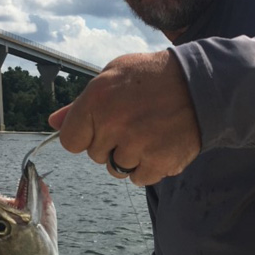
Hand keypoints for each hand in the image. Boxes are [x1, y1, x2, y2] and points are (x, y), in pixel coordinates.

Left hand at [48, 50, 200, 185]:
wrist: (201, 84)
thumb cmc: (152, 76)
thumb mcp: (113, 76)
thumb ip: (81, 104)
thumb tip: (54, 122)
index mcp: (96, 101)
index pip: (70, 141)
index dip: (85, 135)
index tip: (101, 128)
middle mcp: (113, 125)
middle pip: (95, 155)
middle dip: (110, 144)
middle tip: (133, 123)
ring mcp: (136, 146)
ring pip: (117, 169)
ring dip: (130, 157)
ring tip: (148, 133)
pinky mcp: (158, 162)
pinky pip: (139, 178)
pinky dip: (148, 167)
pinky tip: (160, 145)